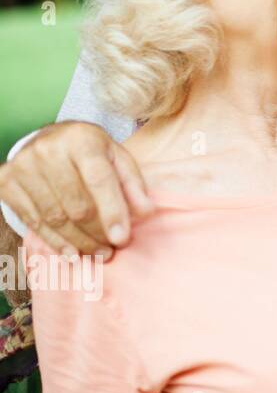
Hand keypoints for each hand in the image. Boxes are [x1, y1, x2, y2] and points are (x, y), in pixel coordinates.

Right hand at [0, 121, 152, 256]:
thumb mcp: (118, 159)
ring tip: (97, 253)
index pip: (99, 180)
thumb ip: (134, 185)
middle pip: (75, 205)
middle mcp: (48, 150)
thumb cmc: (91, 153)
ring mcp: (23, 166)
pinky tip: (72, 253)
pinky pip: (32, 221)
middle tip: (111, 250)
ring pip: (53, 218)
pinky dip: (54, 241)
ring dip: (78, 242)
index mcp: (82, 139)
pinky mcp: (6, 182)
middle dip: (96, 233)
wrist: (49, 139)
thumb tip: (146, 212)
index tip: (122, 238)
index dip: (112, 212)